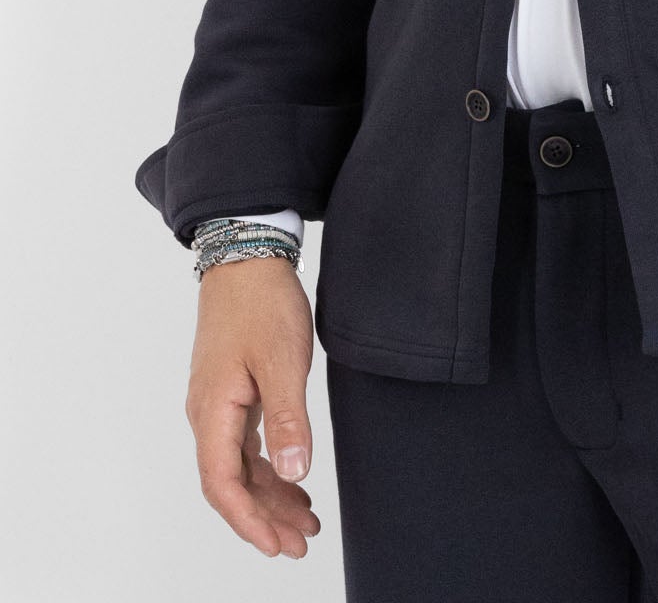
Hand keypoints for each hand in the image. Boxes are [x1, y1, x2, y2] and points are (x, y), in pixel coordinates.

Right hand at [185, 256, 322, 558]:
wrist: (246, 257)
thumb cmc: (261, 304)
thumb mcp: (283, 361)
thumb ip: (288, 418)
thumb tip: (294, 473)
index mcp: (213, 411)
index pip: (222, 483)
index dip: (248, 519)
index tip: (275, 545)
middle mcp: (208, 414)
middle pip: (230, 483)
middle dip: (263, 518)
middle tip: (299, 544)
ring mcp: (219, 403)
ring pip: (239, 466)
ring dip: (268, 495)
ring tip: (304, 520)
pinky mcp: (233, 392)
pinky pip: (245, 445)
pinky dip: (268, 467)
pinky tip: (292, 478)